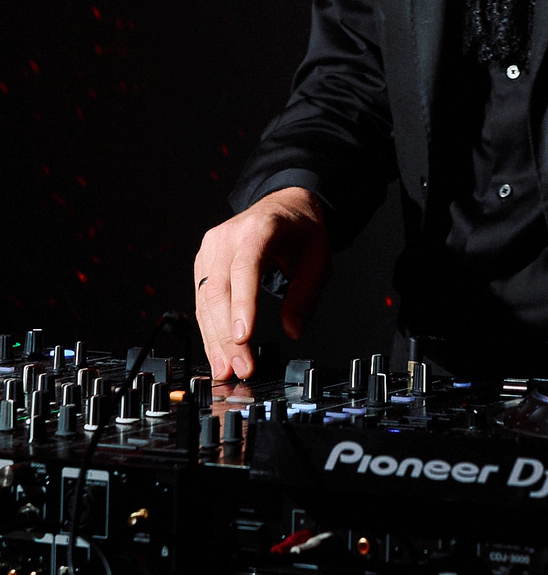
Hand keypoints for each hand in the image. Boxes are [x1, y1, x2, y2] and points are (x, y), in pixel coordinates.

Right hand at [194, 187, 330, 380]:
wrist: (283, 205)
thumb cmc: (301, 230)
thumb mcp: (318, 258)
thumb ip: (306, 295)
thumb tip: (293, 330)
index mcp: (259, 228)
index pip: (246, 267)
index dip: (243, 303)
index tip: (243, 336)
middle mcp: (228, 236)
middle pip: (220, 289)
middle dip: (227, 335)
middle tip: (242, 367)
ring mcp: (211, 248)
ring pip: (206, 299)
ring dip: (214, 338)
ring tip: (226, 369)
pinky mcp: (204, 262)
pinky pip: (202, 299)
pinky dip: (209, 328)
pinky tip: (216, 352)